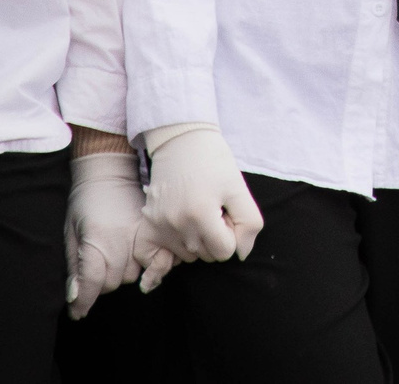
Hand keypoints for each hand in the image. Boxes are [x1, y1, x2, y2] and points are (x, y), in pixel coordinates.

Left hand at [65, 150, 145, 318]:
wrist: (109, 171)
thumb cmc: (84, 201)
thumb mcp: (70, 232)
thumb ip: (74, 266)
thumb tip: (75, 297)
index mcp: (97, 241)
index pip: (92, 285)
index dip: (83, 302)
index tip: (77, 312)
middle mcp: (122, 243)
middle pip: (112, 283)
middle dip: (100, 282)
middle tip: (93, 267)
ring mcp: (141, 237)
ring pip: (131, 276)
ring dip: (120, 273)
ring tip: (113, 255)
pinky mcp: (154, 232)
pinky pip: (156, 262)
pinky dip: (149, 267)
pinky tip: (139, 263)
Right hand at [139, 125, 263, 286]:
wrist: (181, 140)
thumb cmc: (214, 162)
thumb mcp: (239, 188)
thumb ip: (249, 223)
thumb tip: (240, 254)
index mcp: (201, 215)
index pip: (225, 252)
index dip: (231, 232)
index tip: (226, 210)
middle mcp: (176, 225)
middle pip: (206, 255)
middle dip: (215, 237)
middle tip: (212, 208)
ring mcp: (159, 225)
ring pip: (188, 255)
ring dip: (196, 240)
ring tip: (196, 210)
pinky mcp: (148, 223)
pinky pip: (152, 257)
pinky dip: (167, 253)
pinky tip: (178, 234)